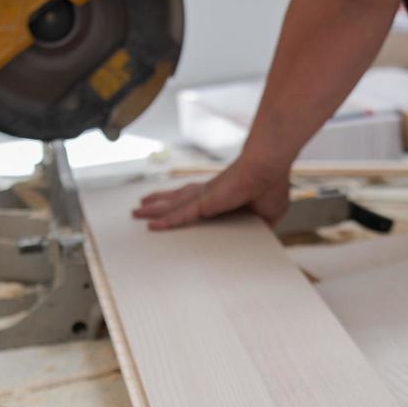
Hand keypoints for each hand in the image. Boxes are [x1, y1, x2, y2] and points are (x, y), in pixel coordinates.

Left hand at [132, 159, 291, 230]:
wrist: (267, 170)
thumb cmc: (270, 186)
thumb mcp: (267, 214)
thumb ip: (260, 226)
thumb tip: (262, 236)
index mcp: (222, 195)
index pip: (196, 200)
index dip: (182, 203)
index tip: (172, 207)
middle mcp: (208, 193)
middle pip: (177, 199)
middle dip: (159, 203)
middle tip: (142, 207)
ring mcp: (204, 197)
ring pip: (172, 205)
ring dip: (154, 208)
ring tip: (136, 212)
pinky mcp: (204, 202)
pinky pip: (180, 215)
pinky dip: (166, 220)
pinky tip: (152, 226)